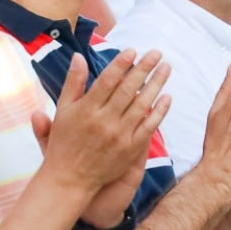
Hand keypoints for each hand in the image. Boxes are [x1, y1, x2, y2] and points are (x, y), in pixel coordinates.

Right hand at [32, 51, 170, 205]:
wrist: (70, 179)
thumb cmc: (65, 141)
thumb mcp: (63, 110)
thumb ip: (73, 82)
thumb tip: (79, 56)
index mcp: (86, 109)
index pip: (107, 81)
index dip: (121, 64)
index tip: (133, 50)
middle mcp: (104, 121)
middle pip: (128, 90)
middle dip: (144, 69)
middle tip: (157, 53)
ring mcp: (119, 136)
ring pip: (141, 106)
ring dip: (156, 85)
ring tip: (166, 68)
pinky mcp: (130, 150)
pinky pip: (148, 127)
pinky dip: (159, 112)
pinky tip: (167, 97)